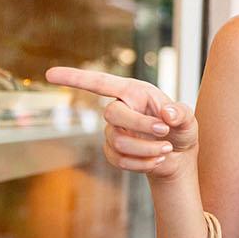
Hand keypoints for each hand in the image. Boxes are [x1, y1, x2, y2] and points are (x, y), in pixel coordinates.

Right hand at [45, 67, 197, 181]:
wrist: (179, 156)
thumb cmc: (182, 129)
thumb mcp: (189, 119)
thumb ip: (182, 113)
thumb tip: (168, 113)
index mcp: (133, 92)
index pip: (99, 82)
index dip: (74, 77)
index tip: (50, 74)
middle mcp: (119, 109)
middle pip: (112, 114)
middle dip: (141, 126)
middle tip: (165, 133)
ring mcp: (113, 132)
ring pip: (118, 141)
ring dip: (146, 148)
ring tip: (167, 149)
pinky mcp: (113, 153)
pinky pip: (119, 160)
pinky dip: (143, 163)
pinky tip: (158, 160)